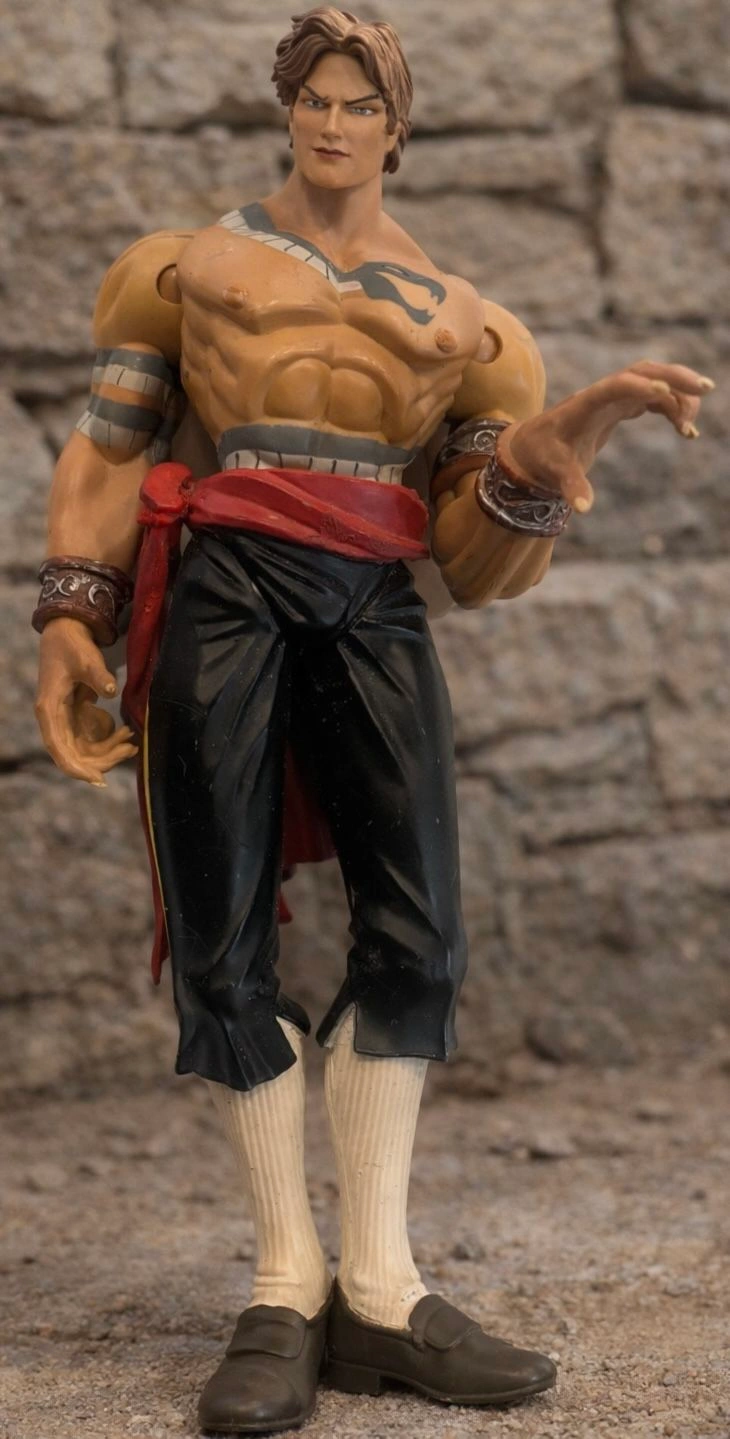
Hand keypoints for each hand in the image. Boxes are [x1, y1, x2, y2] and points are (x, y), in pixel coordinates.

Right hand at [35, 618, 137, 785]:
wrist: (67, 632)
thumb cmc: (72, 645)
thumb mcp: (86, 658)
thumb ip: (98, 676)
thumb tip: (111, 691)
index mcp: (49, 709)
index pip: (59, 747)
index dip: (76, 767)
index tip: (98, 779)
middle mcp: (55, 719)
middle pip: (75, 754)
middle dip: (102, 760)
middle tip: (130, 751)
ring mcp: (66, 720)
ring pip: (85, 750)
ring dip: (108, 751)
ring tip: (132, 743)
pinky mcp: (76, 717)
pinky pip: (92, 739)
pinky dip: (109, 740)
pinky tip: (127, 733)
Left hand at [501, 361, 714, 512]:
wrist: (536, 446)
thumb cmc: (544, 456)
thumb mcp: (554, 473)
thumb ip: (570, 486)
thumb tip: (582, 508)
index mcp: (585, 404)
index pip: (614, 386)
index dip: (638, 386)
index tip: (663, 393)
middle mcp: (603, 394)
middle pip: (643, 371)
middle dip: (674, 376)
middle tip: (706, 389)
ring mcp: (615, 397)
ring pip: (654, 381)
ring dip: (679, 395)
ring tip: (690, 431)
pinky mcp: (622, 405)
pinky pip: (655, 397)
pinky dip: (673, 408)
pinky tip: (686, 432)